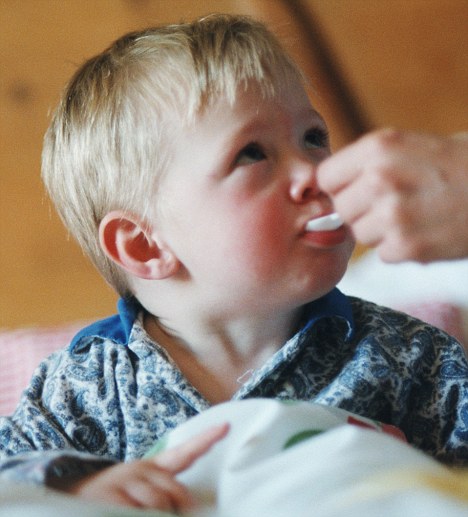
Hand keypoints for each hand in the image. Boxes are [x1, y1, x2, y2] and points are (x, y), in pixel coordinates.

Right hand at [65, 423, 228, 512]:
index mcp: (152, 467)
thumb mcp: (145, 492)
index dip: (205, 440)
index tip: (226, 426)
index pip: (183, 453)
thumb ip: (169, 495)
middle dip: (177, 509)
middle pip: (173, 490)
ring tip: (141, 511)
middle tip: (179, 514)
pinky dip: (137, 514)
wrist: (74, 496)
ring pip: (157, 504)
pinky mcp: (108, 497)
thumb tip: (192, 506)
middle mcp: (139, 469)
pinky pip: (133, 511)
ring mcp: (123, 482)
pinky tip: (128, 512)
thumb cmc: (118, 498)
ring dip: (158, 514)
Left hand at [317, 129, 467, 261]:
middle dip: (360, 211)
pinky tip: (425, 231)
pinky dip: (401, 249)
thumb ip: (364, 166)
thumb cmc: (455, 166)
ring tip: (413, 216)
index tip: (353, 191)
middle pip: (340, 209)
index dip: (339, 188)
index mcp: (377, 148)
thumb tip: (326, 190)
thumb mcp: (406, 147)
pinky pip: (383, 253)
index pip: (325, 177)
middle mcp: (380, 178)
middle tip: (392, 204)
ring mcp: (394, 214)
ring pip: (361, 234)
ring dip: (381, 231)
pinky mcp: (409, 245)